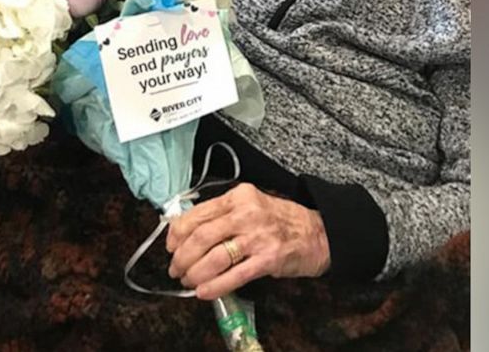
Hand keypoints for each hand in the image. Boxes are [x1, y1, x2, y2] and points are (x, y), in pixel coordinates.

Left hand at [165, 184, 330, 300]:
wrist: (318, 233)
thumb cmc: (281, 220)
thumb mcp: (251, 205)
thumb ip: (222, 214)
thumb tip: (188, 232)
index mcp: (238, 196)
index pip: (197, 214)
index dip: (177, 233)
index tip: (170, 246)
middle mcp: (246, 213)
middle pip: (201, 236)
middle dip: (182, 257)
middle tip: (176, 269)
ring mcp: (258, 236)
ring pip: (214, 257)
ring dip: (195, 273)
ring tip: (189, 281)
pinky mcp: (268, 259)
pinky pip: (234, 276)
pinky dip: (215, 286)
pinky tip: (204, 292)